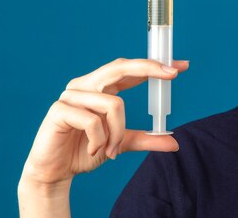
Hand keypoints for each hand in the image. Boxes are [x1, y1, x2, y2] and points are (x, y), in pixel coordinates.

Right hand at [19, 57, 188, 187]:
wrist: (56, 172)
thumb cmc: (86, 150)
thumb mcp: (122, 143)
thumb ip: (145, 139)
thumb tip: (174, 143)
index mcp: (101, 87)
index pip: (130, 70)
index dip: (154, 65)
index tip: (181, 66)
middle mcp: (86, 84)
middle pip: (120, 67)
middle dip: (149, 68)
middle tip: (172, 74)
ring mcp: (71, 95)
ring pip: (113, 103)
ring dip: (117, 131)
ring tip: (110, 149)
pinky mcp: (59, 110)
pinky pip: (93, 121)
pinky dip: (100, 139)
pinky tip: (94, 149)